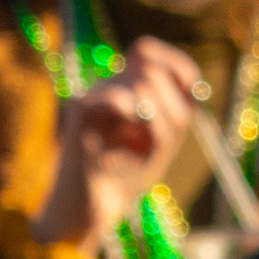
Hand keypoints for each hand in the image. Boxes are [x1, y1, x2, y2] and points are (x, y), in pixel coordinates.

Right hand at [33, 35, 200, 245]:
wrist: (91, 208)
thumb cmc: (128, 174)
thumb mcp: (163, 138)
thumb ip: (175, 105)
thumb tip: (163, 76)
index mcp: (127, 86)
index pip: (150, 50)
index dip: (177, 70)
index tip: (180, 111)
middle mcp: (106, 84)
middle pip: (155, 72)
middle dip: (171, 112)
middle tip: (155, 144)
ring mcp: (91, 94)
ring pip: (143, 85)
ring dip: (157, 125)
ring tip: (138, 150)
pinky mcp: (78, 109)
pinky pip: (117, 98)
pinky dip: (136, 122)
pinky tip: (124, 145)